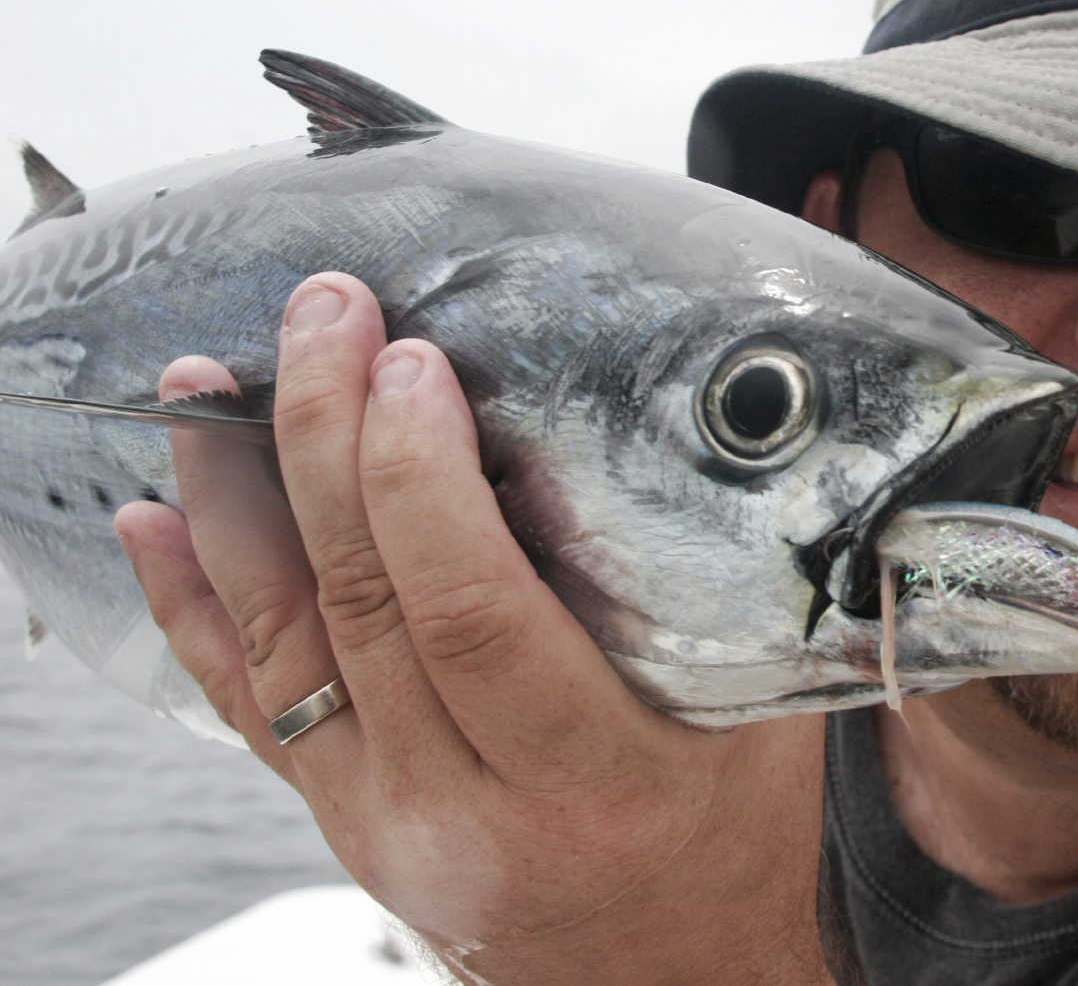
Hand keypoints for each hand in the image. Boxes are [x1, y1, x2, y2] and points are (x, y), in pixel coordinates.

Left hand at [114, 273, 831, 984]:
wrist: (686, 979)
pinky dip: (190, 608)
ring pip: (280, 646)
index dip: (423, 482)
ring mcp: (387, 825)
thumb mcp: (761, 718)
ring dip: (233, 500)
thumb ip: (712, 596)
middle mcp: (469, 813)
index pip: (473, 615)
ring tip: (206, 385)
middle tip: (323, 321)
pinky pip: (249, 709)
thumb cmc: (738, 835)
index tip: (413, 366)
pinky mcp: (346, 823)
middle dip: (327, 442)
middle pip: (364, 608)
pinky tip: (152, 524)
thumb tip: (686, 431)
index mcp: (592, 782)